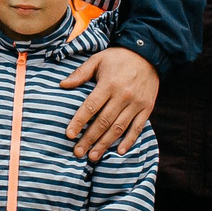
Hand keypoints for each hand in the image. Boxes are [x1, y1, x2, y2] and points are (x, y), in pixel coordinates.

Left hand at [61, 46, 158, 161]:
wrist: (149, 54)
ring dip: (105, 144)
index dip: (79, 122)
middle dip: (89, 139)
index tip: (69, 135)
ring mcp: (136, 103)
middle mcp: (123, 96)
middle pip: (103, 121)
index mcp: (109, 84)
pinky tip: (119, 151)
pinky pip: (138, 127)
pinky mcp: (147, 108)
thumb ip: (81, 73)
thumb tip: (62, 85)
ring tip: (93, 156)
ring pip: (119, 128)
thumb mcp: (98, 59)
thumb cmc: (119, 58)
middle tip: (78, 152)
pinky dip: (129, 140)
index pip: (91, 107)